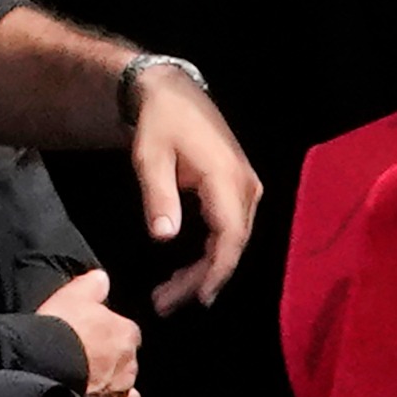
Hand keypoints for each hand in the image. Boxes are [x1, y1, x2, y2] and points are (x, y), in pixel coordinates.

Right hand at [34, 268, 144, 396]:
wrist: (44, 365)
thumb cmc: (59, 327)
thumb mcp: (73, 295)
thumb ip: (92, 285)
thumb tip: (102, 277)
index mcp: (127, 334)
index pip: (128, 333)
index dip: (112, 334)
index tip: (97, 336)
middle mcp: (130, 364)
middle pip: (128, 362)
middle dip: (115, 362)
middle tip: (91, 361)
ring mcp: (120, 391)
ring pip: (126, 390)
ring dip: (115, 388)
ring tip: (96, 388)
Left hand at [124, 63, 256, 310]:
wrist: (174, 93)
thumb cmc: (159, 123)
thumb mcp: (150, 157)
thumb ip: (158, 197)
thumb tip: (164, 238)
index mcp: (227, 179)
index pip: (229, 236)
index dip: (216, 271)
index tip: (198, 298)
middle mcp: (246, 188)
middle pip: (232, 246)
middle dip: (202, 279)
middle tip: (166, 303)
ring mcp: (246, 189)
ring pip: (232, 242)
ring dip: (205, 271)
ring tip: (171, 294)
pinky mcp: (239, 191)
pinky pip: (230, 231)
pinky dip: (211, 254)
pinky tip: (190, 272)